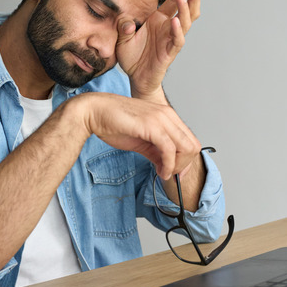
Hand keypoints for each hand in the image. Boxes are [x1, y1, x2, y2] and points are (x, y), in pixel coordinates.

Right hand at [71, 92, 201, 179]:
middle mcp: (168, 115)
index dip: (186, 161)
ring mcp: (161, 119)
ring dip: (177, 166)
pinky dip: (168, 165)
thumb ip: (156, 152)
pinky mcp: (152, 125)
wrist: (94, 112)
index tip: (176, 173)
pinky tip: (160, 171)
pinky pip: (169, 149)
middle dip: (184, 165)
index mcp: (167, 116)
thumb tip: (166, 166)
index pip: (190, 140)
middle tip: (169, 174)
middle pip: (193, 145)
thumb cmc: (113, 123)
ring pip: (186, 148)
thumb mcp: (141, 141)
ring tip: (164, 173)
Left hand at [116, 0, 200, 101]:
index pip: (174, 1)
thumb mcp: (121, 38)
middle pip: (186, 9)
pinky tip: (174, 21)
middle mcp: (167, 28)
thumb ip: (123, 28)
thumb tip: (125, 22)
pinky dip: (176, 31)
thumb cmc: (132, 57)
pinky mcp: (169, 53)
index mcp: (158, 20)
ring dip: (184, 9)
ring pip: (184, 22)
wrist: (135, 78)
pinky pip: (177, 40)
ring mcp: (170, 40)